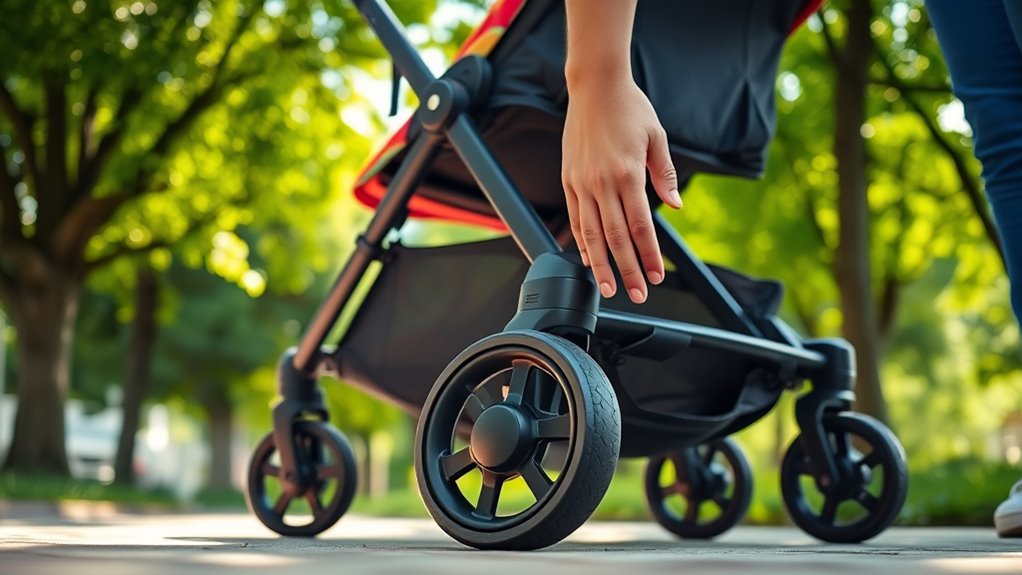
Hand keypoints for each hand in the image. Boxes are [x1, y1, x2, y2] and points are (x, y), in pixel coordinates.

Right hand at [561, 76, 681, 303]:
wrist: (595, 86)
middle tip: (636, 293)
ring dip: (601, 266)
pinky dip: (582, 243)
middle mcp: (602, 182)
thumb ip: (665, 175)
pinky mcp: (569, 180)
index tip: (656, 276)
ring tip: (609, 288)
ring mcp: (582, 183)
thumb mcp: (657, 138)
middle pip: (616, 238)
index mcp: (628, 173)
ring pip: (591, 235)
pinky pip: (576, 219)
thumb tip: (675, 206)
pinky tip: (589, 260)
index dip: (648, 255)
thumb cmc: (630, 108)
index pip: (640, 226)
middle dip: (627, 270)